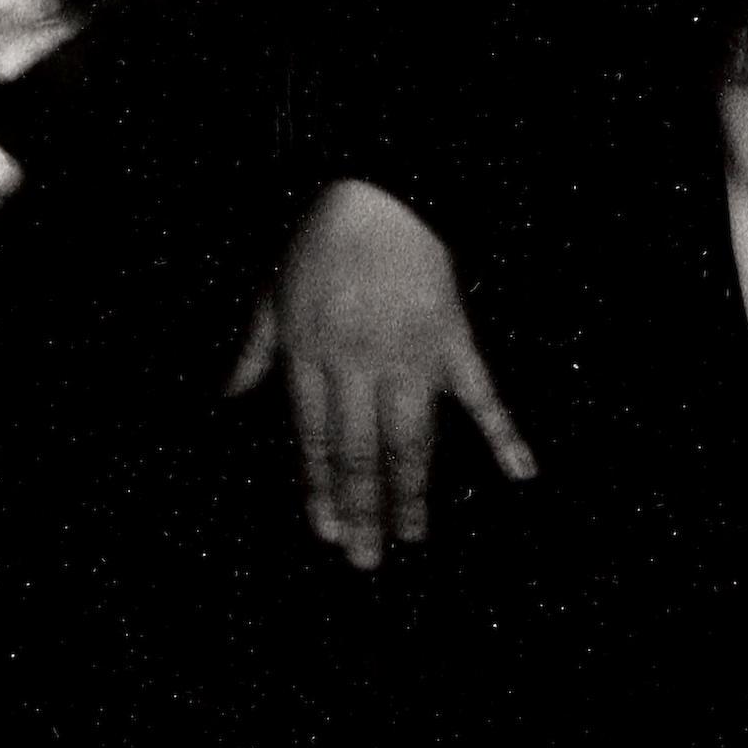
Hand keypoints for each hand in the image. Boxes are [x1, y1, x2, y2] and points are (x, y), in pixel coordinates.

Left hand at [228, 178, 532, 569]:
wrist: (378, 185)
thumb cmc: (318, 234)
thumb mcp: (271, 290)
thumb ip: (253, 351)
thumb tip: (226, 397)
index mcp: (310, 354)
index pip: (315, 441)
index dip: (320, 491)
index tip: (326, 534)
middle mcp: (357, 363)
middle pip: (359, 453)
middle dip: (362, 511)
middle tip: (367, 562)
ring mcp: (409, 353)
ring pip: (410, 439)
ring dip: (412, 494)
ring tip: (413, 538)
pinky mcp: (453, 336)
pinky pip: (481, 393)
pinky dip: (503, 432)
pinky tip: (521, 472)